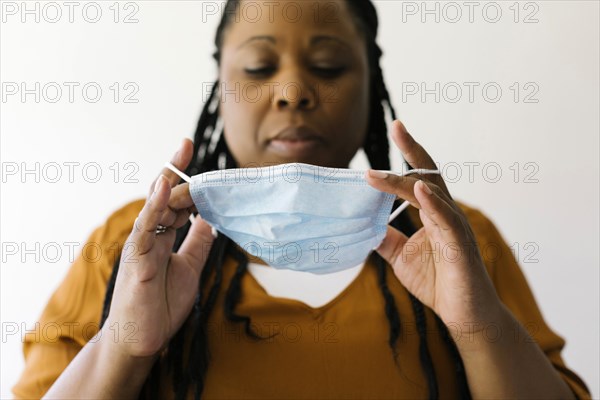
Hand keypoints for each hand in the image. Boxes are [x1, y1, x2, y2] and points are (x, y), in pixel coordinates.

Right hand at [104, 138, 214, 356]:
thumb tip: (211, 219)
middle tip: (188, 144)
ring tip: (180, 154)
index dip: (185, 180)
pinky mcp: (137, 260)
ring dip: (167, 180)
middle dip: (176, 171)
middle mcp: (149, 236)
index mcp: (161, 237)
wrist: (143, 340)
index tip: (193, 155)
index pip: (174, 201)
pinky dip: (154, 207)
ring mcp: (141, 246)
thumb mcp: (190, 267)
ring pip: (154, 206)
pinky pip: (145, 229)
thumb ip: (198, 242)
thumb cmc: (160, 305)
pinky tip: (165, 189)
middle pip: (163, 197)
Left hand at [366, 120, 502, 333]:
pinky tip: (419, 191)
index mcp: (432, 213)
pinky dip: (432, 204)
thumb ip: (385, 237)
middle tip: (396, 126)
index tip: (396, 128)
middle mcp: (445, 214)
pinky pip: (447, 220)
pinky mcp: (460, 245)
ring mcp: (454, 227)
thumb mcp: (401, 257)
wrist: (463, 314)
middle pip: (429, 174)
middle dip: (412, 149)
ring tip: (376, 174)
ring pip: (432, 194)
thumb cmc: (438, 282)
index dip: (408, 153)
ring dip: (404, 182)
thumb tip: (362, 224)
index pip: (418, 177)